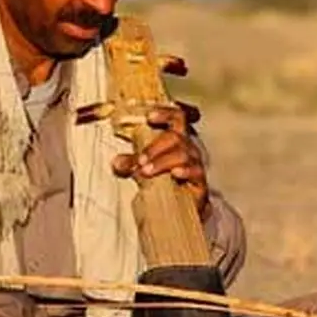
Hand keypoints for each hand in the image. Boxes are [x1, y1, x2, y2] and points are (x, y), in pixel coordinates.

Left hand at [111, 103, 210, 218]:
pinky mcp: (200, 180)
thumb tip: (117, 162)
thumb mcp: (144, 166)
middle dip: (154, 148)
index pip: (176, 117)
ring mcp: (195, 162)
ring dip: (162, 162)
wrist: (181, 202)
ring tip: (145, 171)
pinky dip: (185, 171)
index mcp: (176, 137)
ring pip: (182, 155)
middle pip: (175, 137)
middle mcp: (188, 146)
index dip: (165, 113)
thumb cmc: (163, 177)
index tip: (149, 117)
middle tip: (139, 160)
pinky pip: (196, 171)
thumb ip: (131, 163)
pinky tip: (174, 173)